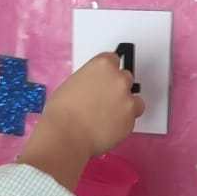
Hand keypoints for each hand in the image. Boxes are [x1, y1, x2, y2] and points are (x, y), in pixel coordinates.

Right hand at [25, 54, 144, 192]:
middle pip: (126, 78)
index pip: (113, 60)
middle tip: (104, 101)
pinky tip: (108, 127)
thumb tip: (92, 88)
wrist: (66, 135)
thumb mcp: (71, 84)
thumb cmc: (62, 112)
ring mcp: (127, 99)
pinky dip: (123, 123)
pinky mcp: (131, 120)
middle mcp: (119, 79)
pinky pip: (131, 119)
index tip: (104, 79)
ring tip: (109, 116)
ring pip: (134, 100)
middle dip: (117, 88)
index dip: (108, 72)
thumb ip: (89, 82)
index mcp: (103, 65)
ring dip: (125, 105)